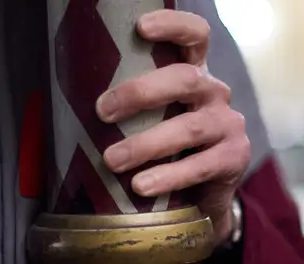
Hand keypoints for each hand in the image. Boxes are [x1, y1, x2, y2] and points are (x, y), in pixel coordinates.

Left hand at [97, 10, 251, 241]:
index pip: (194, 36)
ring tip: (112, 161)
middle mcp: (215, 92)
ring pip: (189, 127)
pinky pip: (200, 166)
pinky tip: (141, 186)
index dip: (173, 25)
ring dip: (146, 144)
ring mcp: (228, 125)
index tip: (140, 27)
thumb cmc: (166, 152)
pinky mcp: (234, 159)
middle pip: (185, 79)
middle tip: (102, 112)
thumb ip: (128, 108)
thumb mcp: (151, 121)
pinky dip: (167, 177)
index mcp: (194, 74)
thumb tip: (69, 106)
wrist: (203, 198)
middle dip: (140, 93)